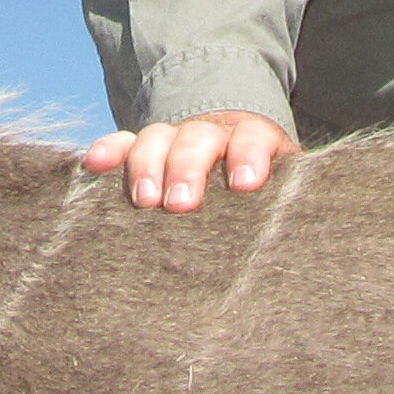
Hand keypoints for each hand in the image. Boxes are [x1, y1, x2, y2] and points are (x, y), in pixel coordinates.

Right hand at [80, 112, 293, 211]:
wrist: (233, 164)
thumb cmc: (261, 199)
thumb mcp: (281, 201)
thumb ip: (286, 215)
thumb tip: (299, 258)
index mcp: (253, 141)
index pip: (252, 138)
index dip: (248, 155)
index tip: (243, 183)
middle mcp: (211, 135)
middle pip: (198, 138)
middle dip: (188, 168)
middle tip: (181, 204)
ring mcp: (174, 139)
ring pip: (157, 138)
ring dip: (147, 165)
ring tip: (144, 200)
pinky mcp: (141, 149)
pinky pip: (122, 143)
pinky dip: (109, 151)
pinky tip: (94, 166)